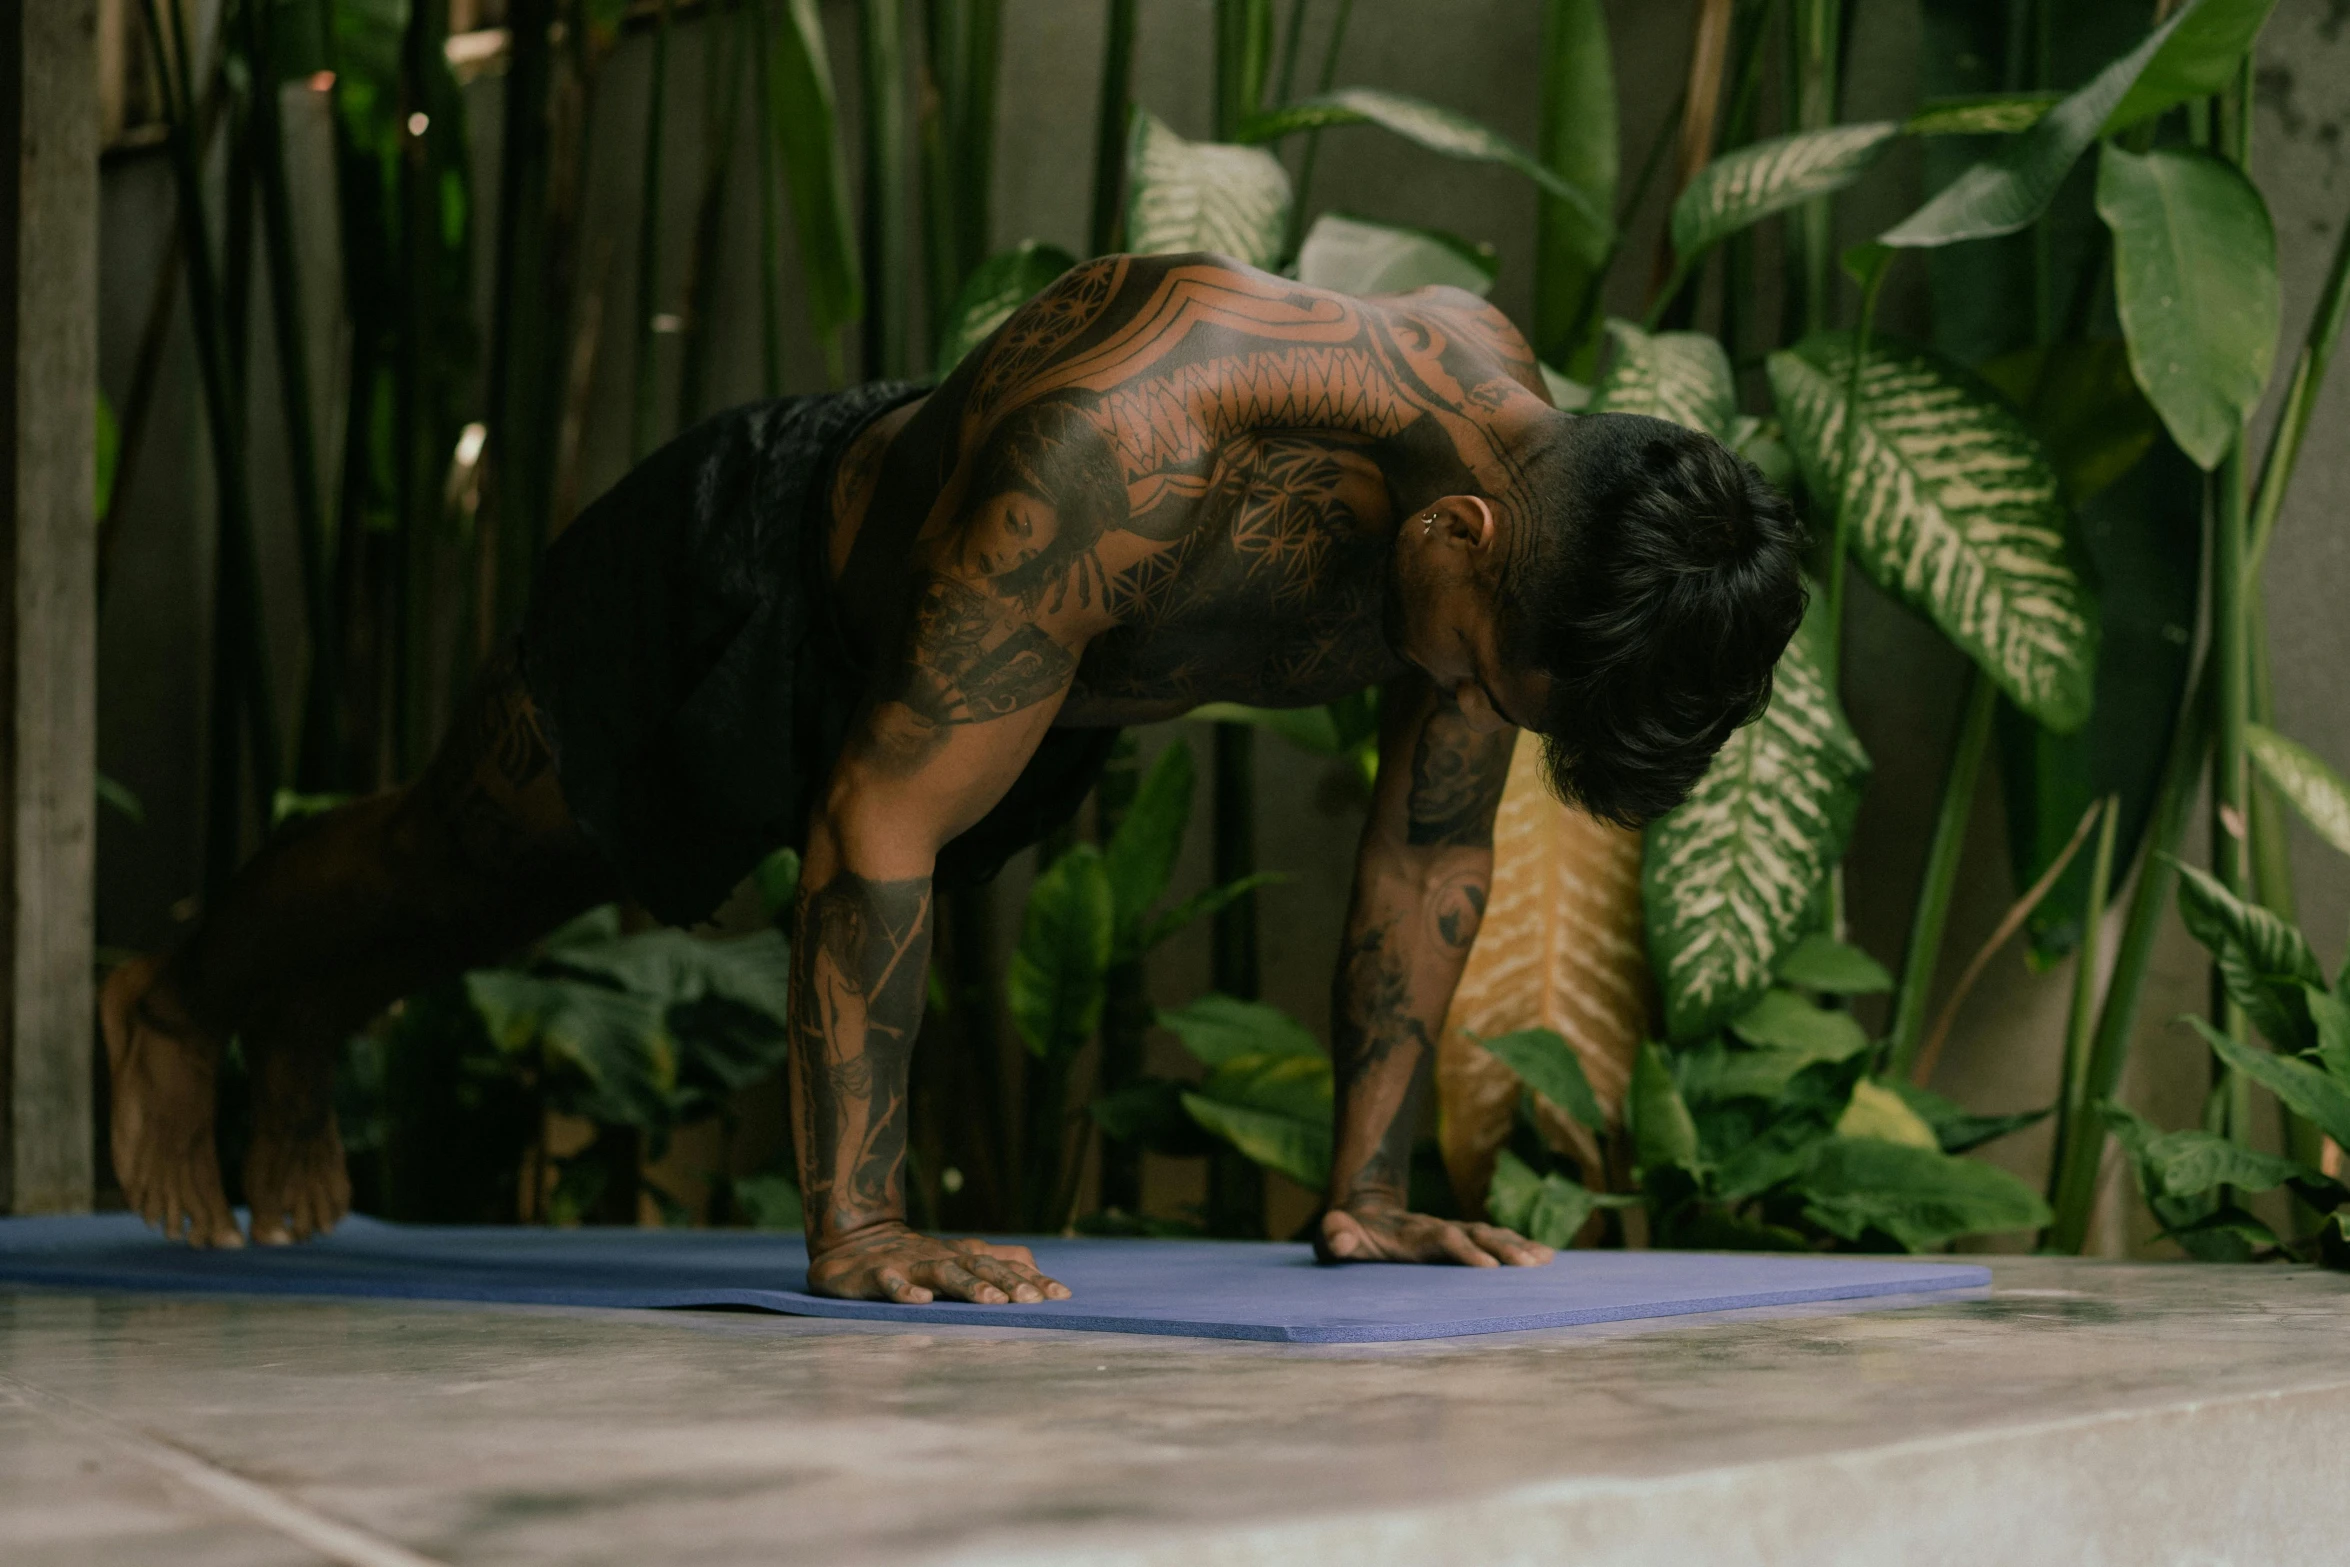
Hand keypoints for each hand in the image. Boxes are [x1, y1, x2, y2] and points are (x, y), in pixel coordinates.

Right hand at [807, 1223, 1072, 1303]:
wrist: (856, 1240)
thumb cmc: (917, 1255)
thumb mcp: (960, 1256)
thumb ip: (996, 1260)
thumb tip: (1036, 1266)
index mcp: (965, 1255)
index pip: (1005, 1265)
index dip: (1033, 1279)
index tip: (1062, 1296)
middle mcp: (943, 1256)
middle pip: (981, 1266)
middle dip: (1008, 1283)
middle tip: (1033, 1301)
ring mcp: (911, 1263)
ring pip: (944, 1272)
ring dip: (969, 1285)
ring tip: (992, 1302)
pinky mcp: (878, 1274)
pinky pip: (892, 1282)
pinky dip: (906, 1290)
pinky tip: (921, 1301)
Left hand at [1316, 1202, 1553, 1267]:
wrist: (1364, 1210)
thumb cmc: (1347, 1233)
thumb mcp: (1332, 1234)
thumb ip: (1334, 1236)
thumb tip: (1343, 1241)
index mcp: (1410, 1234)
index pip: (1440, 1240)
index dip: (1462, 1251)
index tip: (1487, 1267)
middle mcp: (1437, 1230)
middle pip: (1475, 1235)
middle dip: (1503, 1249)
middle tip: (1531, 1265)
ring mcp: (1452, 1233)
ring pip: (1490, 1236)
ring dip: (1517, 1247)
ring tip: (1545, 1261)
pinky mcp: (1462, 1240)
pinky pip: (1494, 1241)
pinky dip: (1519, 1246)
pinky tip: (1545, 1257)